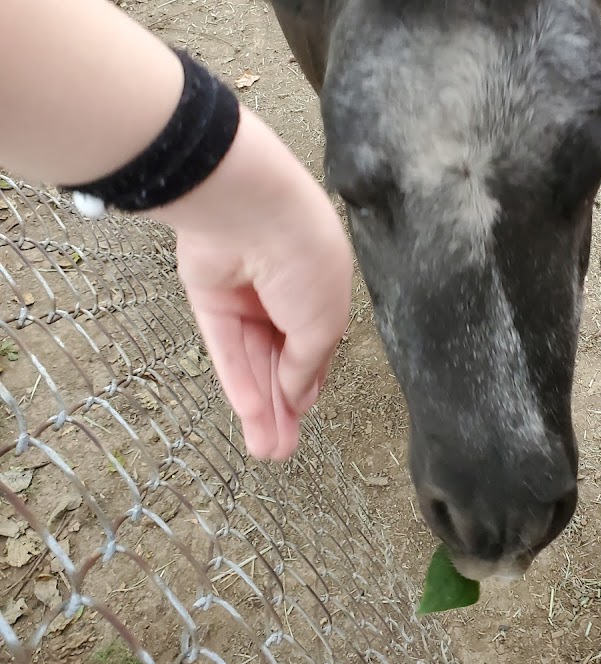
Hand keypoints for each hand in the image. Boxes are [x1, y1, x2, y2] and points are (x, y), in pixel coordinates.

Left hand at [156, 108, 352, 460]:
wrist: (253, 213)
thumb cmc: (305, 256)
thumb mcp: (326, 321)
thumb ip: (309, 362)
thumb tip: (297, 394)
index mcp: (321, 288)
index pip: (314, 345)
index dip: (309, 383)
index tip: (305, 417)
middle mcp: (283, 293)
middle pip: (281, 360)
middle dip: (283, 407)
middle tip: (281, 450)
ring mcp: (245, 296)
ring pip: (252, 361)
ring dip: (260, 406)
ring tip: (266, 449)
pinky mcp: (210, 299)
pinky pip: (224, 347)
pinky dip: (237, 380)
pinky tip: (249, 414)